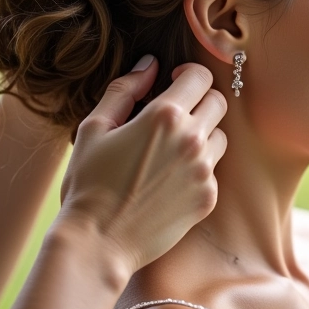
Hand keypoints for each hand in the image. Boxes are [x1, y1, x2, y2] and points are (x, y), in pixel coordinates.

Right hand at [57, 56, 227, 277]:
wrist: (98, 243)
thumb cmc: (88, 183)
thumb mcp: (94, 128)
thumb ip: (124, 90)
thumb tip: (150, 65)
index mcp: (164, 116)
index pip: (200, 77)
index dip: (187, 74)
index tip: (173, 82)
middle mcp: (192, 141)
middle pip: (218, 103)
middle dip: (199, 100)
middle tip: (175, 114)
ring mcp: (204, 172)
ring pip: (220, 136)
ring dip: (202, 134)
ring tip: (171, 148)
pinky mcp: (207, 198)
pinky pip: (213, 170)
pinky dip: (197, 168)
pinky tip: (169, 179)